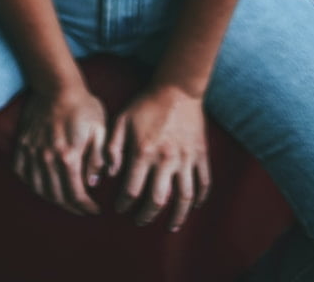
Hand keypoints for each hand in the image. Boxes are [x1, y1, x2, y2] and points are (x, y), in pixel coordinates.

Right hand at [13, 84, 107, 215]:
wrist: (57, 84)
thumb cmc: (82, 105)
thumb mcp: (99, 130)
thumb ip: (97, 159)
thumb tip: (93, 182)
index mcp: (68, 157)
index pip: (76, 195)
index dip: (86, 208)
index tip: (94, 211)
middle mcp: (47, 159)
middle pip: (57, 196)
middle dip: (71, 207)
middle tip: (81, 209)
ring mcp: (32, 152)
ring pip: (38, 188)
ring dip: (52, 199)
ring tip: (64, 200)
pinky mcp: (22, 144)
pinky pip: (21, 172)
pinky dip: (30, 184)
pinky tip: (41, 185)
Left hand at [107, 85, 210, 231]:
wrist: (177, 88)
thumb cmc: (146, 103)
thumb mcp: (122, 119)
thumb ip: (113, 147)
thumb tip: (109, 173)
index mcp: (144, 152)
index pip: (132, 190)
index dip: (124, 204)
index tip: (120, 208)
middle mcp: (166, 160)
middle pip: (158, 200)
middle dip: (147, 215)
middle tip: (140, 221)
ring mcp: (186, 158)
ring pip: (185, 198)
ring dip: (178, 216)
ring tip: (170, 225)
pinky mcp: (200, 154)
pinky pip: (204, 183)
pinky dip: (200, 198)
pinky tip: (193, 206)